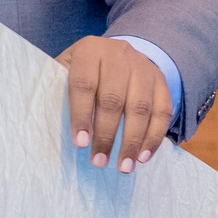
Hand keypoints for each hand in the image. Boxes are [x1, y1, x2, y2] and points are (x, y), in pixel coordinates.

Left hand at [58, 36, 172, 173]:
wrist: (115, 53)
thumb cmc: (82, 71)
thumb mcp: (65, 71)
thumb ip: (59, 93)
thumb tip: (55, 130)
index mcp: (89, 51)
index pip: (84, 84)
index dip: (81, 115)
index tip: (80, 144)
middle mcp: (118, 54)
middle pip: (114, 98)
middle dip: (106, 134)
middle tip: (99, 162)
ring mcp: (143, 66)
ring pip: (141, 107)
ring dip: (132, 141)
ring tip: (124, 167)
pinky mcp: (161, 81)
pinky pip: (163, 111)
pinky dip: (154, 137)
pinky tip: (143, 157)